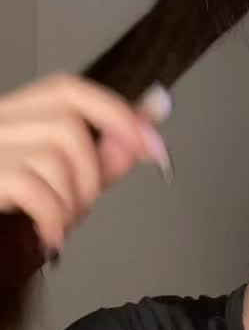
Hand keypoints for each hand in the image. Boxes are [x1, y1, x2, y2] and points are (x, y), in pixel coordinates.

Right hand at [0, 71, 172, 259]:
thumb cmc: (3, 205)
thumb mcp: (58, 179)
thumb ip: (103, 155)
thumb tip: (150, 122)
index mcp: (12, 116)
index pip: (68, 91)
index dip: (116, 113)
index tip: (154, 145)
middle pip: (67, 124)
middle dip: (92, 171)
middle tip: (83, 206)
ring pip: (54, 155)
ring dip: (73, 199)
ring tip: (60, 223)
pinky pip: (33, 189)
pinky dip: (54, 218)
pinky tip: (50, 238)